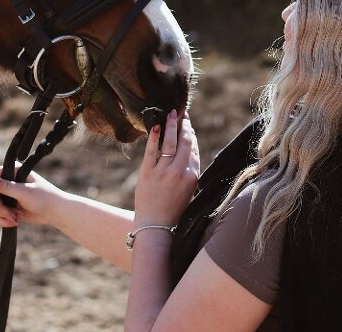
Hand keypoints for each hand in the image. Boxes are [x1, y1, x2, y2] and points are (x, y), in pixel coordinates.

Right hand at [0, 167, 64, 227]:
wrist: (55, 212)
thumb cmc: (44, 198)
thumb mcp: (24, 193)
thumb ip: (6, 187)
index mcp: (12, 171)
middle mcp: (7, 181)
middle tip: (9, 214)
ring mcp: (7, 195)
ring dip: (2, 215)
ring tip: (15, 218)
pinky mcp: (8, 206)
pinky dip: (3, 220)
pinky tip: (15, 222)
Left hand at [133, 109, 199, 226]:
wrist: (156, 226)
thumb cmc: (173, 210)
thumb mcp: (188, 191)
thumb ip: (188, 172)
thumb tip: (187, 151)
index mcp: (192, 177)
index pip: (194, 150)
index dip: (192, 136)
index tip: (189, 126)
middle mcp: (179, 172)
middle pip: (185, 143)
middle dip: (185, 126)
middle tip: (183, 115)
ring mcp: (163, 171)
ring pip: (170, 142)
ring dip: (172, 125)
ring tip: (171, 113)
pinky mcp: (147, 172)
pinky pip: (151, 150)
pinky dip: (154, 137)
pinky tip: (155, 125)